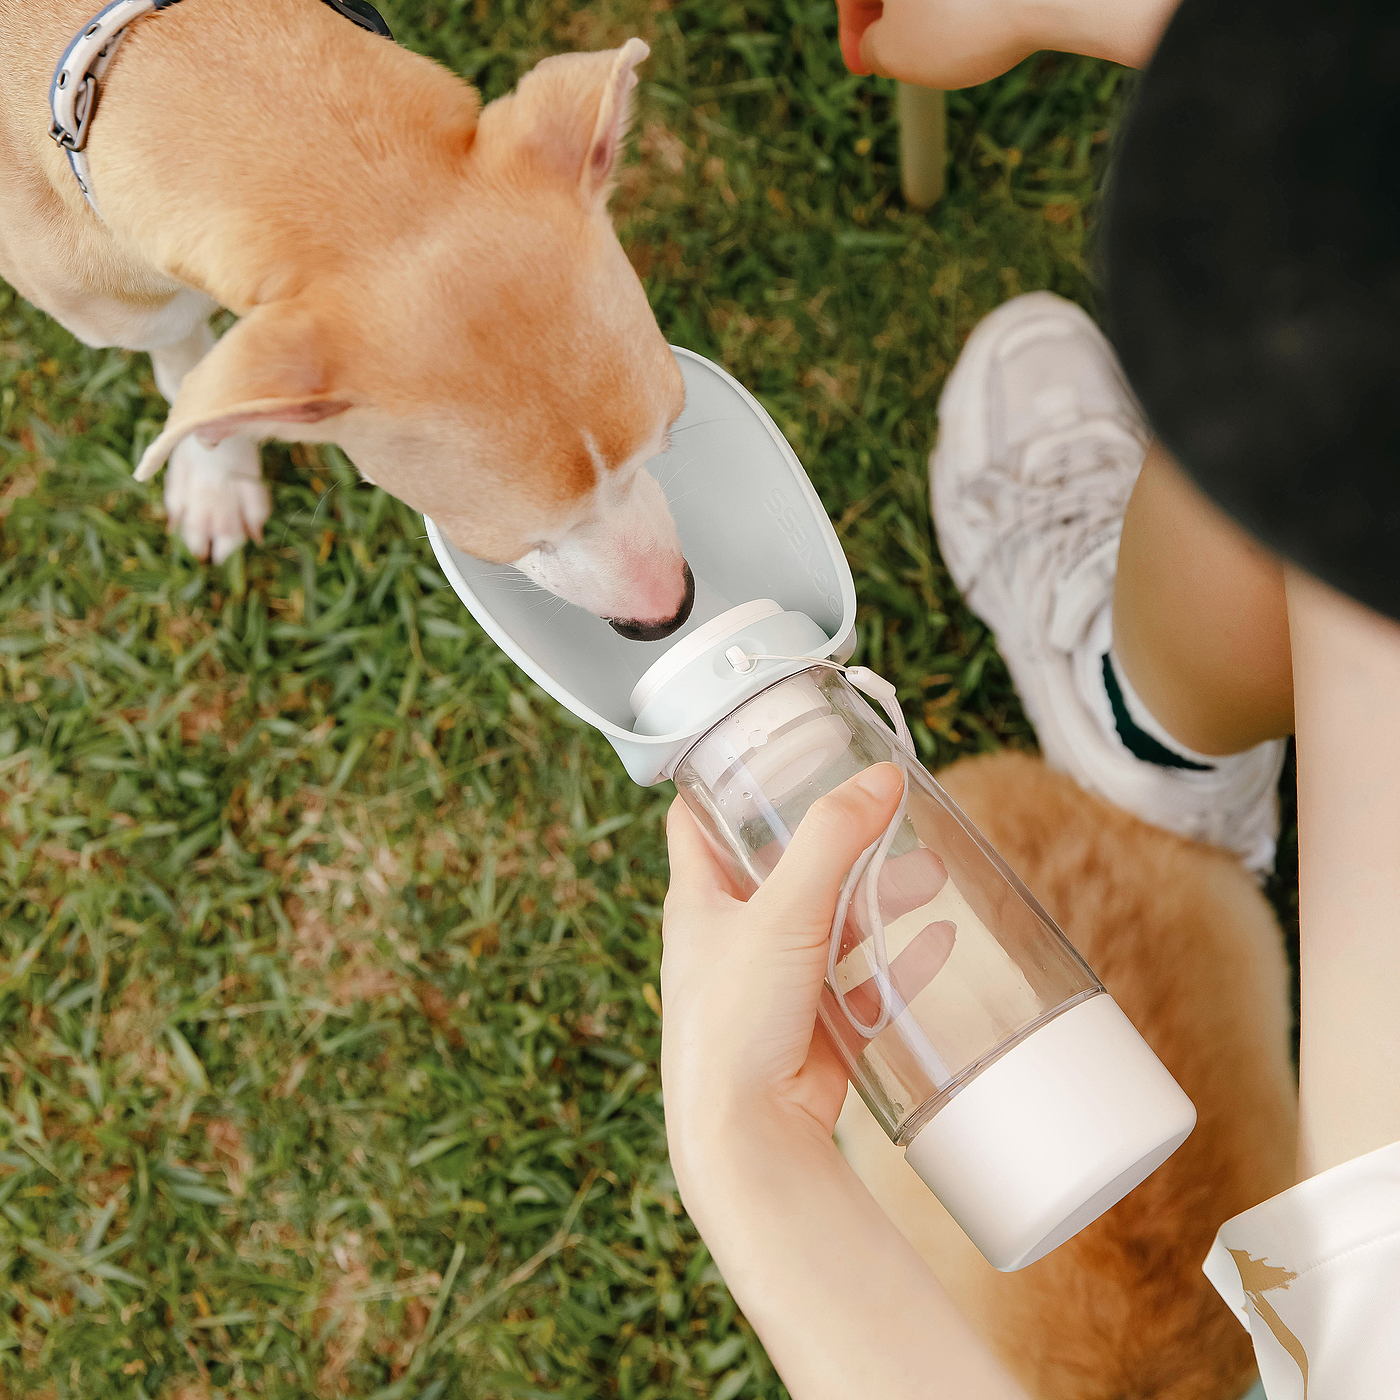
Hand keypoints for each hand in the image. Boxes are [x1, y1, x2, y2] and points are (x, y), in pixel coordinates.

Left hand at [661, 764, 951, 1177]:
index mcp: (699, 899)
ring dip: (875, 898)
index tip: (772, 747)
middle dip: (835, 840)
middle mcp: (729, 936)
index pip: (697, 819)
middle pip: (781, 867)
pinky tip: (940, 941)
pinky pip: (859, 981)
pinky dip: (897, 959)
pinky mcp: (808, 1024)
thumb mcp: (782, 911)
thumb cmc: (734, 1021)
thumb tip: (881, 777)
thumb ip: (833, 840)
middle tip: (884, 811)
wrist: (745, 1134)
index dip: (726, 779)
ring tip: (926, 874)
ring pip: (828, 922)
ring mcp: (770, 981)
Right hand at [837, 0, 1037, 87]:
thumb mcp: (894, 52)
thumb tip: (876, 43)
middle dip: (886, 13)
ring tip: (940, 40)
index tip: (861, 63)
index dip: (852, 27)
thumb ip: (870, 48)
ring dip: (923, 6)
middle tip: (895, 52)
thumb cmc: (965, 17)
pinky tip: (973, 19)